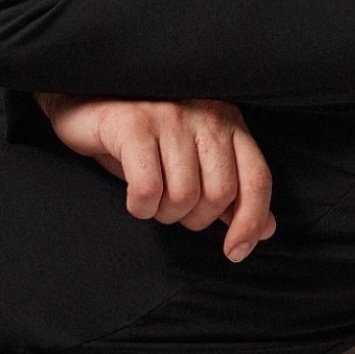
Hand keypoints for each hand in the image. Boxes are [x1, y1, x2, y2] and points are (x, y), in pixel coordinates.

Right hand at [36, 94, 275, 261]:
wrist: (87, 101)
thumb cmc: (145, 139)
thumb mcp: (192, 162)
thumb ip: (230, 193)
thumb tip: (267, 229)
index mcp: (228, 123)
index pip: (257, 178)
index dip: (250, 222)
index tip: (234, 252)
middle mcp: (206, 115)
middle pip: (219, 195)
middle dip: (193, 219)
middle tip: (170, 208)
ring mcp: (171, 116)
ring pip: (183, 196)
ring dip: (163, 213)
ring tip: (149, 198)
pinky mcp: (135, 124)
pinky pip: (148, 187)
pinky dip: (140, 205)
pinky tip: (133, 197)